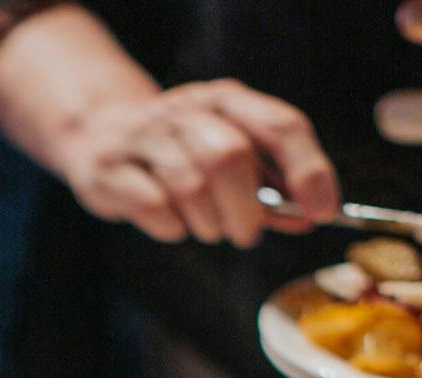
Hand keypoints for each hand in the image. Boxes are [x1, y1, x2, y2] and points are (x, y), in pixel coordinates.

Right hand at [52, 79, 337, 246]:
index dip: (308, 169)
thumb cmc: (178, 153)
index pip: (280, 124)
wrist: (99, 135)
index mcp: (226, 100)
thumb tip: (311, 215)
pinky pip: (153, 206)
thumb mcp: (229, 156)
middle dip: (246, 210)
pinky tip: (172, 223)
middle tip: (245, 233)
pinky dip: (172, 227)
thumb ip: (271, 189)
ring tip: (206, 227)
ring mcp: (144, 135)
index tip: (322, 210)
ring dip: (208, 223)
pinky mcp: (110, 167)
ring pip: (190, 185)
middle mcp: (186, 109)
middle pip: (231, 156)